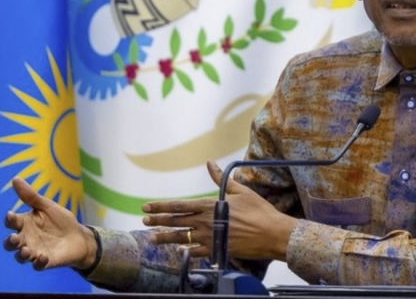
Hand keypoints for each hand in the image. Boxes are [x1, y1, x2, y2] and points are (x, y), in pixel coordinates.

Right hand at [3, 177, 96, 270]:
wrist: (78, 236)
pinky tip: (43, 256)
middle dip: (10, 241)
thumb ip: (31, 196)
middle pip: (11, 243)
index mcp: (25, 223)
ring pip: (21, 257)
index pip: (12, 222)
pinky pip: (38, 265)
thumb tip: (15, 179)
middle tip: (14, 238)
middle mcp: (26, 239)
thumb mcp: (47, 206)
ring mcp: (34, 251)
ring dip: (21, 254)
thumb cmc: (60, 220)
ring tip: (26, 250)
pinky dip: (39, 262)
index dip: (9, 219)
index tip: (10, 215)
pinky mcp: (45, 262)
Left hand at [141, 161, 296, 260]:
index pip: (179, 205)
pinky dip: (186, 251)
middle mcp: (205, 222)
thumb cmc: (258, 210)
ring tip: (152, 238)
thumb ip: (221, 179)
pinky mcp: (217, 250)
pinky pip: (197, 252)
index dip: (161, 206)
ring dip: (166, 238)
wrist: (271, 234)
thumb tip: (210, 164)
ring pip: (182, 238)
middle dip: (158, 221)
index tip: (148, 207)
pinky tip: (179, 250)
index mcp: (209, 205)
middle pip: (176, 221)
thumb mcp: (240, 190)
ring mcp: (210, 238)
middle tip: (144, 221)